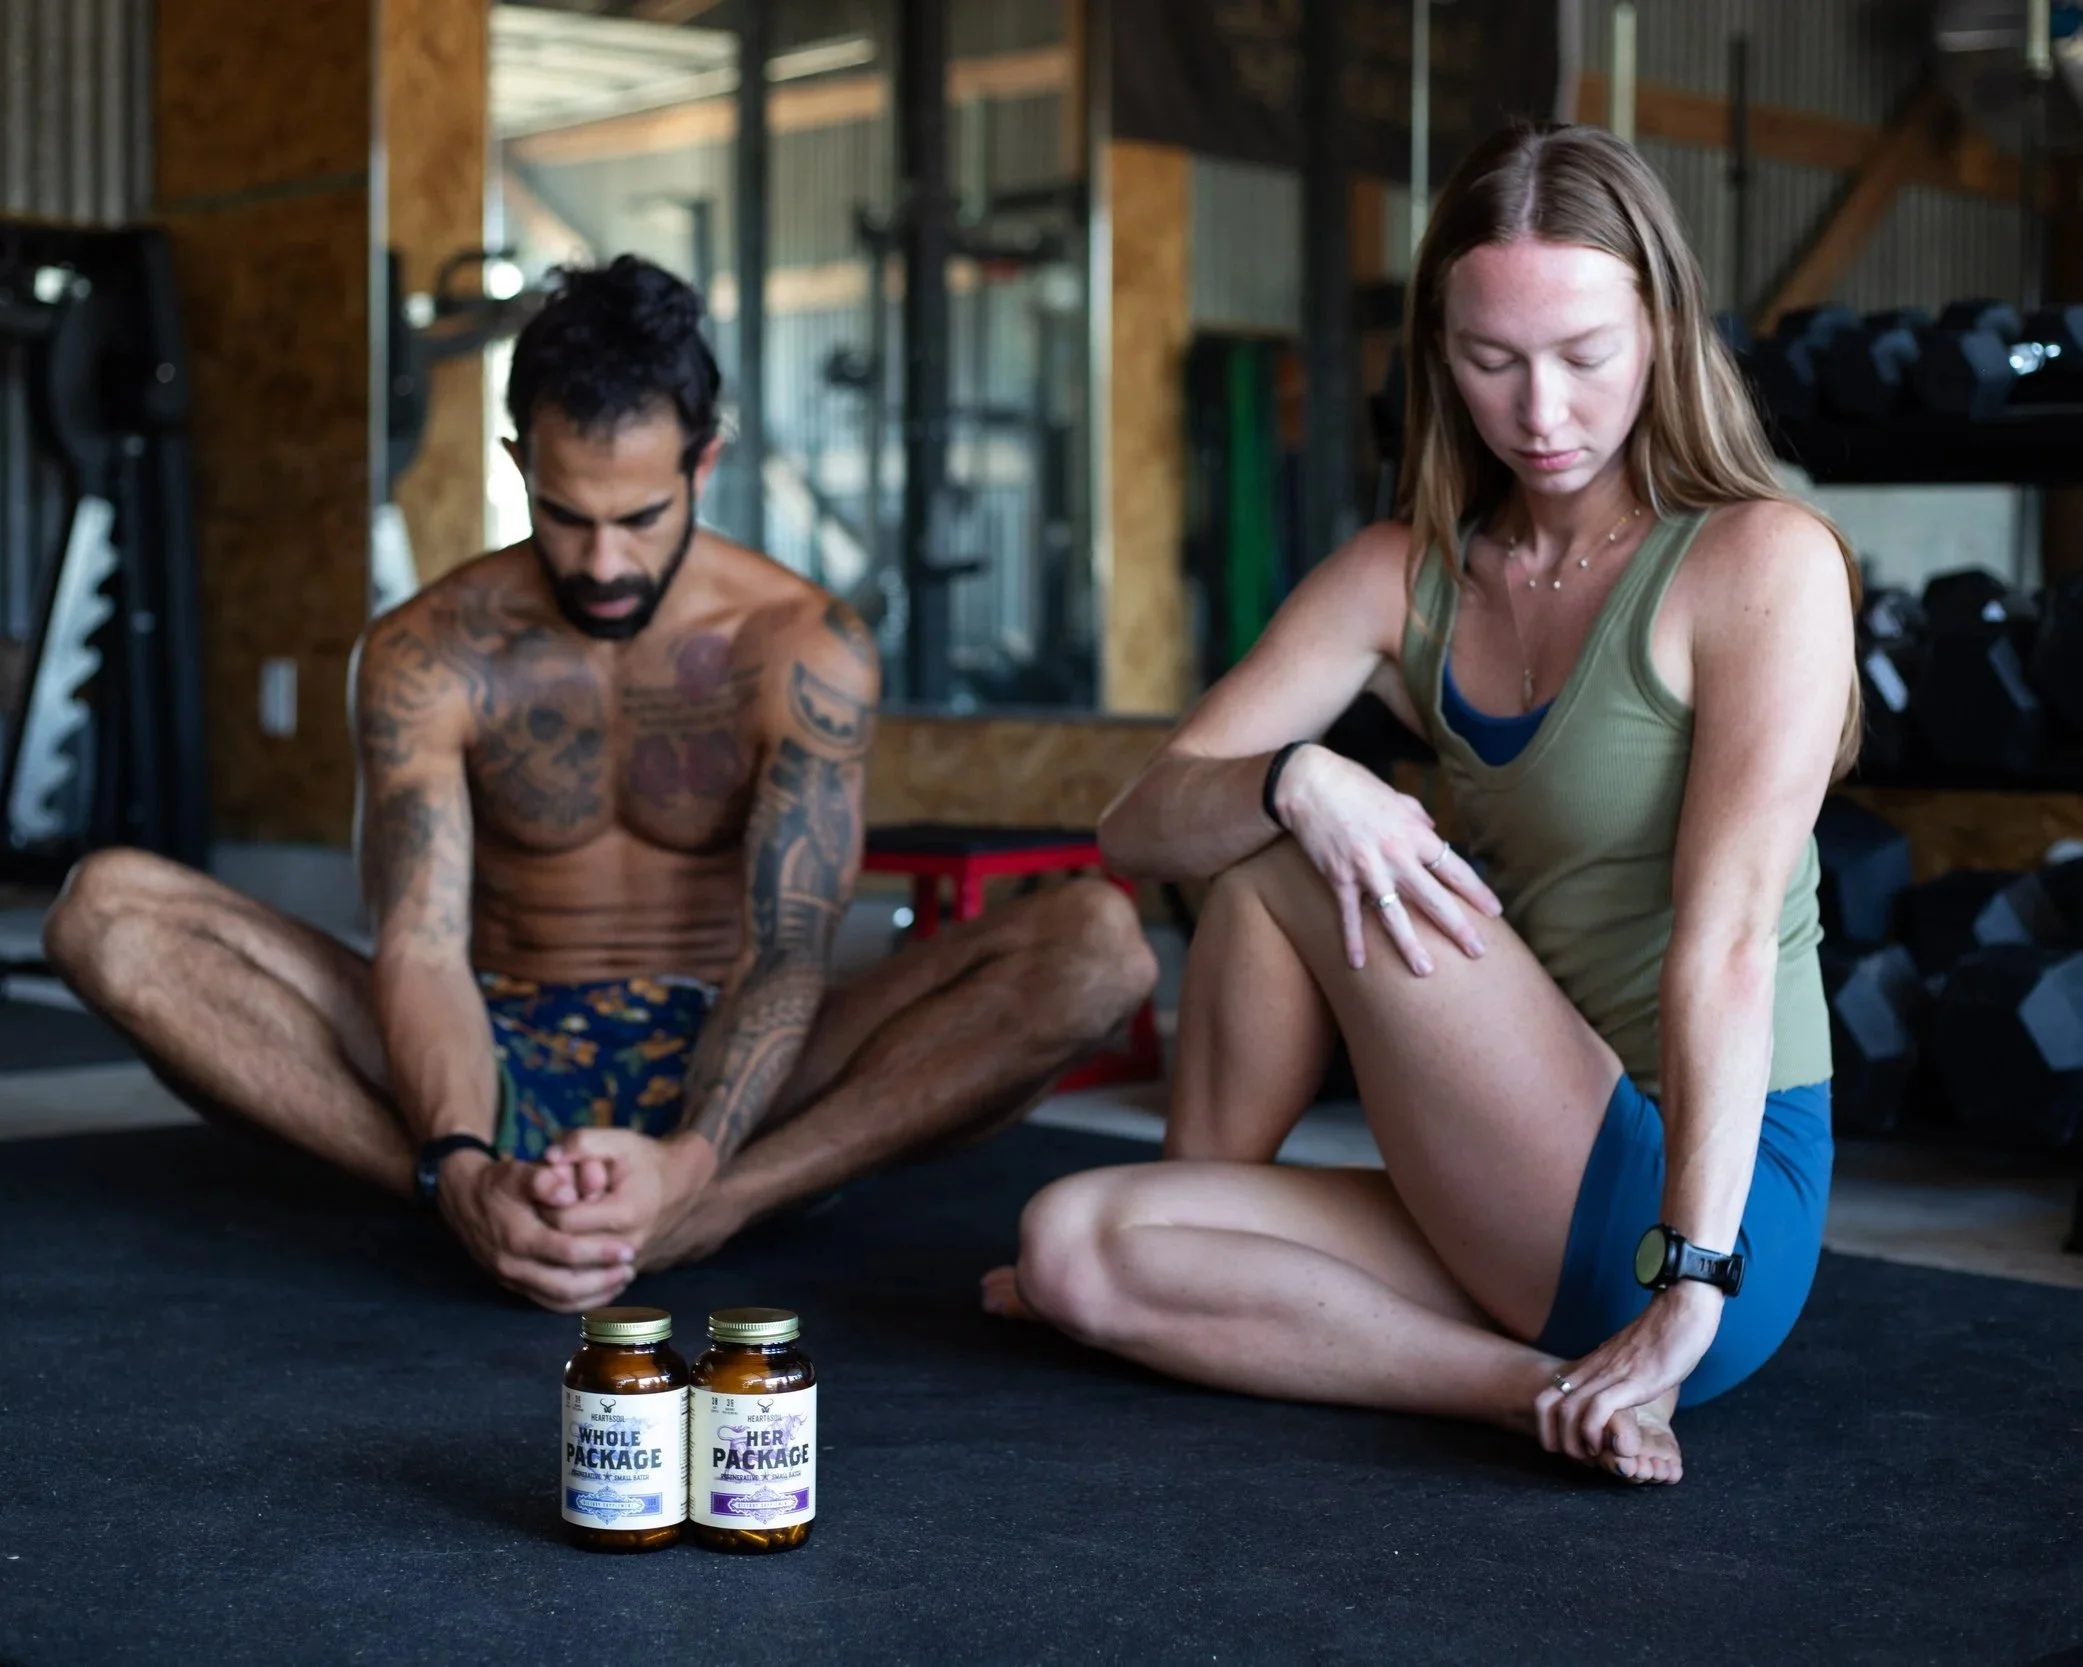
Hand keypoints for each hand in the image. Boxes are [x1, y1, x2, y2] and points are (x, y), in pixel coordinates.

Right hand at [438, 1152, 636, 1312]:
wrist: (462, 1200)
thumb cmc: (498, 1183)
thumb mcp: (516, 1172)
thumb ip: (543, 1179)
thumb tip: (567, 1192)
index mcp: (517, 1237)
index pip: (565, 1253)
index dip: (599, 1253)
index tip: (628, 1249)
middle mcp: (513, 1265)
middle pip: (565, 1285)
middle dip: (603, 1280)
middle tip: (631, 1268)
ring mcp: (512, 1279)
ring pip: (558, 1301)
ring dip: (594, 1295)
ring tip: (623, 1279)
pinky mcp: (514, 1286)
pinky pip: (549, 1303)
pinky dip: (577, 1302)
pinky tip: (601, 1291)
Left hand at [532, 1128, 719, 1269]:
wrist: (683, 1192)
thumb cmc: (647, 1164)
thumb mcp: (620, 1142)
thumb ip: (584, 1143)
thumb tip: (550, 1157)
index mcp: (625, 1215)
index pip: (563, 1220)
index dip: (549, 1201)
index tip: (554, 1185)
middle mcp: (625, 1248)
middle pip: (564, 1244)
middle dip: (552, 1222)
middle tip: (557, 1201)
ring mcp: (625, 1266)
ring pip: (571, 1265)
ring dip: (561, 1242)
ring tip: (568, 1216)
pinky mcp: (622, 1274)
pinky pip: (585, 1276)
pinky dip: (573, 1259)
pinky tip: (576, 1235)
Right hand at [1276, 744, 1503, 973]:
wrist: (1310, 783)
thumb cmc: (1355, 785)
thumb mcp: (1395, 796)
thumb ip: (1417, 815)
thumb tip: (1432, 828)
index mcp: (1414, 834)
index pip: (1454, 869)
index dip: (1476, 892)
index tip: (1494, 911)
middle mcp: (1396, 855)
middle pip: (1434, 898)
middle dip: (1458, 927)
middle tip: (1478, 950)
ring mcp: (1367, 870)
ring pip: (1394, 915)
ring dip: (1410, 945)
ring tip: (1425, 970)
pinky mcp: (1339, 878)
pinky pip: (1349, 915)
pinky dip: (1353, 940)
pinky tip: (1357, 963)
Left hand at [1534, 1281, 1723, 1462]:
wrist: (1681, 1308)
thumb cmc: (1662, 1334)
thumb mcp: (1628, 1359)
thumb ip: (1616, 1375)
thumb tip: (1615, 1394)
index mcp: (1590, 1366)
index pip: (1545, 1395)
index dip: (1546, 1425)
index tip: (1567, 1445)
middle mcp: (1592, 1370)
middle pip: (1544, 1404)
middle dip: (1553, 1438)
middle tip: (1577, 1457)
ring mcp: (1609, 1374)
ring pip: (1567, 1410)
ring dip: (1575, 1442)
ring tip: (1594, 1455)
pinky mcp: (1632, 1380)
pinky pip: (1597, 1409)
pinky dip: (1596, 1433)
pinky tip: (1612, 1445)